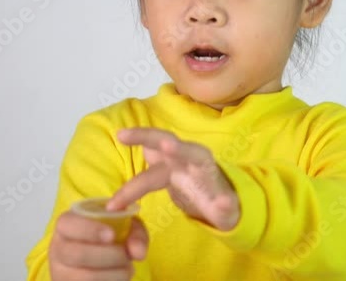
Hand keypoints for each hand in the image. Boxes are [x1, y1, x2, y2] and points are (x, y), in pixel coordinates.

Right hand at [48, 210, 147, 280]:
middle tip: (125, 256)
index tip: (112, 235)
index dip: (90, 230)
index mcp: (65, 225)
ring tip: (127, 269)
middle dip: (109, 256)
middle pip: (77, 254)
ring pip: (85, 277)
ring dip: (113, 275)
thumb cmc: (109, 235)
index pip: (68, 224)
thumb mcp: (125, 225)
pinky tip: (118, 279)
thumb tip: (138, 253)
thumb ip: (135, 233)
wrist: (97, 254)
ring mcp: (60, 272)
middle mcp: (57, 248)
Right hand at [106, 127, 240, 230]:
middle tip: (124, 135)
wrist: (215, 203)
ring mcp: (172, 162)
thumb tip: (226, 204)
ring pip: (152, 150)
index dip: (180, 149)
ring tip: (119, 136)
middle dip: (147, 136)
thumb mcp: (228, 211)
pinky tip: (118, 155)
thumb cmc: (223, 206)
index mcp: (203, 165)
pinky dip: (131, 170)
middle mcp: (186, 158)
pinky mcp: (161, 171)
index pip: (193, 153)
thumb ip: (226, 207)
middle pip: (166, 142)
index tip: (167, 146)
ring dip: (137, 141)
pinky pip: (144, 170)